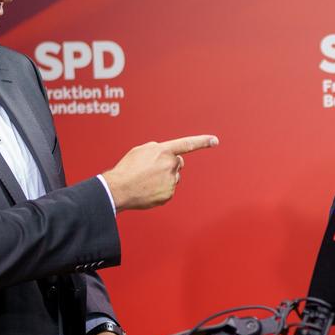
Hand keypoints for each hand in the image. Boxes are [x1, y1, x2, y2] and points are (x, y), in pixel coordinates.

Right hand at [101, 134, 218, 211]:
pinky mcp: (169, 194)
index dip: (202, 141)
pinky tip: (148, 189)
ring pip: (174, 177)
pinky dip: (161, 189)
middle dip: (170, 164)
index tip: (214, 140)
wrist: (119, 189)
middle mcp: (170, 164)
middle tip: (153, 169)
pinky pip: (169, 189)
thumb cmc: (127, 168)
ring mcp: (171, 180)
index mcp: (163, 151)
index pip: (187, 144)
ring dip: (164, 177)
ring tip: (146, 180)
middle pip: (178, 162)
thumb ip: (157, 149)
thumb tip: (167, 153)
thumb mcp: (141, 150)